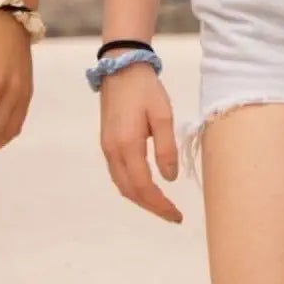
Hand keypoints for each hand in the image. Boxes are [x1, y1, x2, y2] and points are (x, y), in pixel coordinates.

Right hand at [97, 61, 182, 222]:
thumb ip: (166, 148)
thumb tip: (169, 178)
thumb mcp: (163, 116)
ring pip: (122, 185)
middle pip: (129, 191)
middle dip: (151, 207)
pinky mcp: (107, 143)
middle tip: (173, 216)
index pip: (143, 186)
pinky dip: (132, 187)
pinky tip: (146, 188)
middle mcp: (112, 151)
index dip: (160, 205)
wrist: (121, 67)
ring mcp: (107, 148)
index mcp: (127, 145)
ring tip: (162, 206)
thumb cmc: (145, 89)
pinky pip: (118, 174)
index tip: (176, 215)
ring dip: (141, 199)